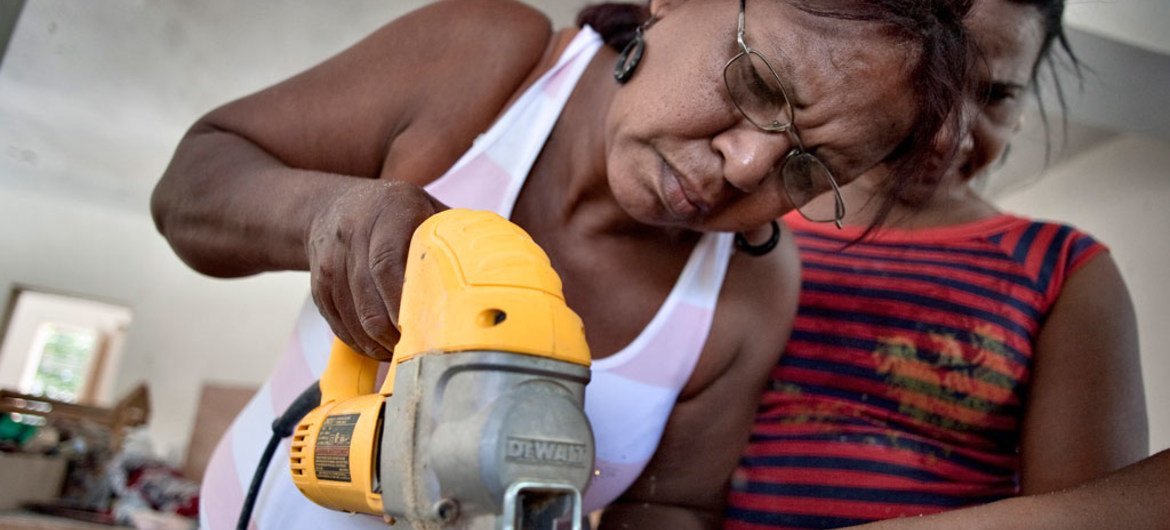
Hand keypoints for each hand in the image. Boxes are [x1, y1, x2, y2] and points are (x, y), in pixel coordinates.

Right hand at [306, 180, 445, 360]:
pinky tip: (385, 349)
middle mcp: (354, 235)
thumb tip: (505, 269)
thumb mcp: (428, 209)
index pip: (388, 263)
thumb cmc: (397, 213)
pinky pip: (341, 327)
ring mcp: (330, 263)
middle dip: (399, 334)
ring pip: (355, 320)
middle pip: (372, 301)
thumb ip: (458, 235)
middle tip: (426, 350)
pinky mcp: (318, 289)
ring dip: (383, 346)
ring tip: (409, 355)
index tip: (429, 325)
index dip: (405, 302)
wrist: (332, 207)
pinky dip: (364, 345)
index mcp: (390, 212)